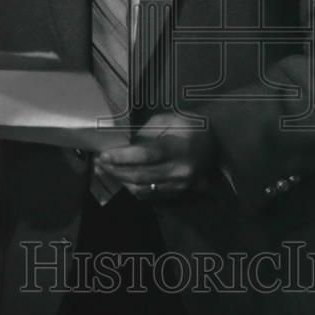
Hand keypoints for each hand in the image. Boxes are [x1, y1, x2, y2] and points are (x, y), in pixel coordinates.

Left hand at [93, 112, 217, 199]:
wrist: (216, 142)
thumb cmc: (189, 126)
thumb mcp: (168, 120)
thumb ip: (146, 133)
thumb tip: (123, 146)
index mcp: (179, 148)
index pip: (146, 155)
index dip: (122, 157)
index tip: (104, 155)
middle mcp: (180, 170)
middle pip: (141, 175)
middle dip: (115, 170)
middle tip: (98, 163)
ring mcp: (179, 185)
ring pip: (143, 188)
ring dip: (120, 181)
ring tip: (104, 171)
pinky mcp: (178, 192)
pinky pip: (150, 194)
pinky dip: (132, 188)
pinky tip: (121, 179)